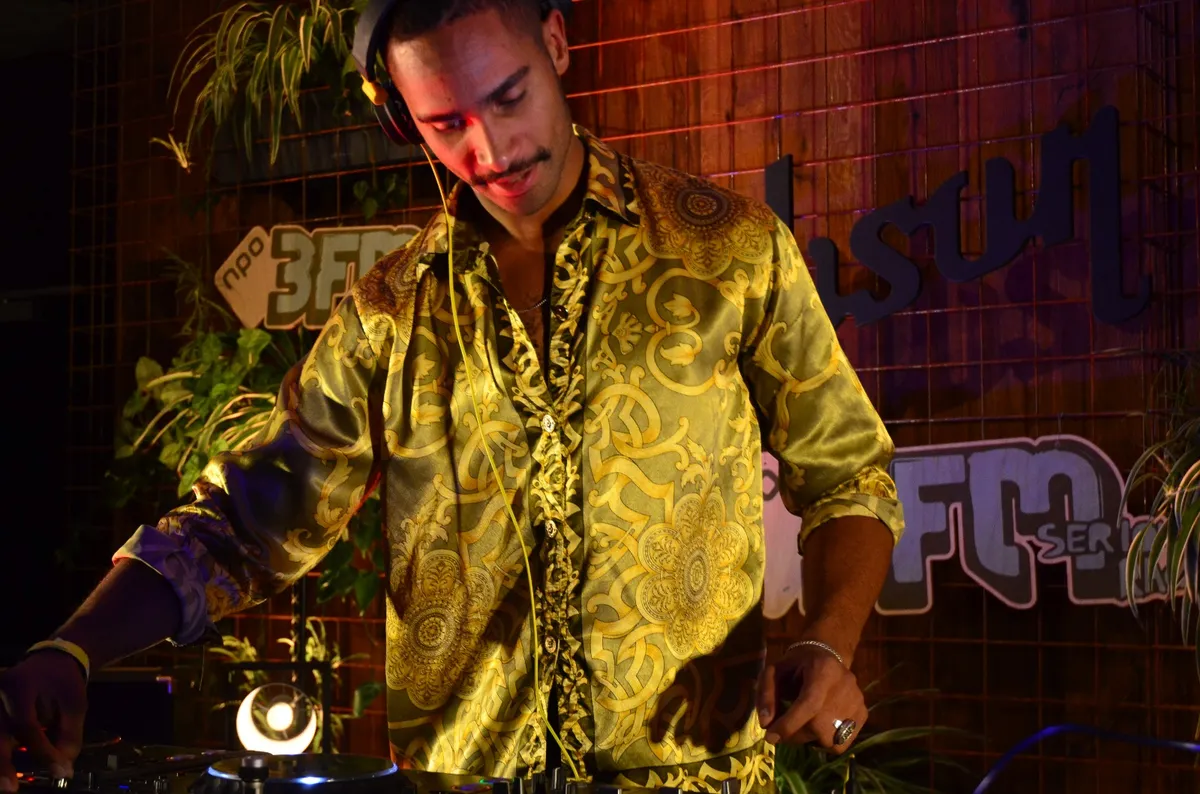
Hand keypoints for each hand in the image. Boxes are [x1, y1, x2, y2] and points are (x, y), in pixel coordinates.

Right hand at [0, 651, 87, 790]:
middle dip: (2, 763)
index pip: (27, 725)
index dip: (42, 751)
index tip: (58, 771)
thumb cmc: (63, 683)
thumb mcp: (74, 705)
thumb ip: (69, 736)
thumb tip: (62, 768)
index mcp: (21, 685)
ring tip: (4, 784)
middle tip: (10, 788)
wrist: (50, 661)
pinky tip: (2, 770)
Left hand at [755, 643, 866, 754]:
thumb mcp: (775, 670)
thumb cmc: (797, 664)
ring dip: (810, 739)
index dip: (789, 724)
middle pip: (819, 726)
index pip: (809, 704)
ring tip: (803, 725)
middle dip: (795, 734)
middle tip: (783, 729)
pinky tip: (818, 726)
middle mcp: (845, 686)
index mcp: (823, 670)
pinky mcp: (863, 713)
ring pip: (830, 740)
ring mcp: (857, 701)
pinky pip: (843, 742)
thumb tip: (766, 723)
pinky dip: (826, 741)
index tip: (771, 736)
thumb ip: (767, 693)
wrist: (826, 654)